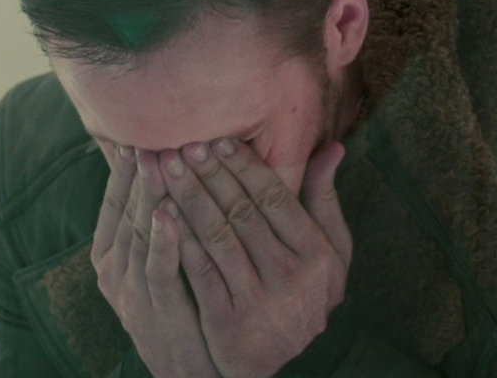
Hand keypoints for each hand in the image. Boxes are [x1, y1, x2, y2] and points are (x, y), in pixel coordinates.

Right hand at [91, 144, 220, 377]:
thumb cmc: (176, 301)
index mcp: (109, 253)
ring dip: (149, 195)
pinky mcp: (155, 309)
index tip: (136, 133)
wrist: (185, 369)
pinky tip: (169, 212)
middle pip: (126, 210)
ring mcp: (131, 290)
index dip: (124, 167)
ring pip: (138, 234)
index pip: (115, 200)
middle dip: (140, 171)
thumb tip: (158, 165)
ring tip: (159, 160)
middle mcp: (113, 269)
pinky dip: (162, 240)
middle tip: (152, 134)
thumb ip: (152, 216)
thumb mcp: (156, 257)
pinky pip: (158, 268)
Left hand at [158, 138, 351, 377]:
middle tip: (185, 146)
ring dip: (190, 199)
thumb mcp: (331, 251)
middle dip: (211, 175)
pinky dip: (181, 240)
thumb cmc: (307, 290)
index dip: (246, 167)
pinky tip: (162, 214)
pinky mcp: (229, 324)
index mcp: (318, 253)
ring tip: (168, 170)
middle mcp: (292, 276)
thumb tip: (334, 147)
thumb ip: (325, 200)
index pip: (276, 198)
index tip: (219, 140)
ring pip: (218, 238)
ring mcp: (260, 302)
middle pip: (243, 213)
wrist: (282, 357)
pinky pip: (200, 273)